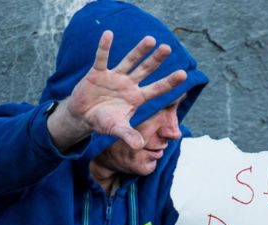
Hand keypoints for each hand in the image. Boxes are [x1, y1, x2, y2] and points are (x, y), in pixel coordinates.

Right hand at [48, 30, 186, 149]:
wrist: (83, 117)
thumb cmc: (104, 122)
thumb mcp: (116, 129)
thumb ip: (128, 135)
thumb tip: (140, 147)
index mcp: (136, 98)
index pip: (157, 89)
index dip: (169, 82)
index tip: (184, 74)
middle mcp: (128, 84)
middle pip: (146, 70)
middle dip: (156, 60)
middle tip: (168, 48)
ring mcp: (114, 77)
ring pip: (129, 61)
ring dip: (139, 51)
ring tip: (150, 39)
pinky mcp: (97, 73)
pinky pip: (102, 58)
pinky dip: (104, 47)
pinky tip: (108, 34)